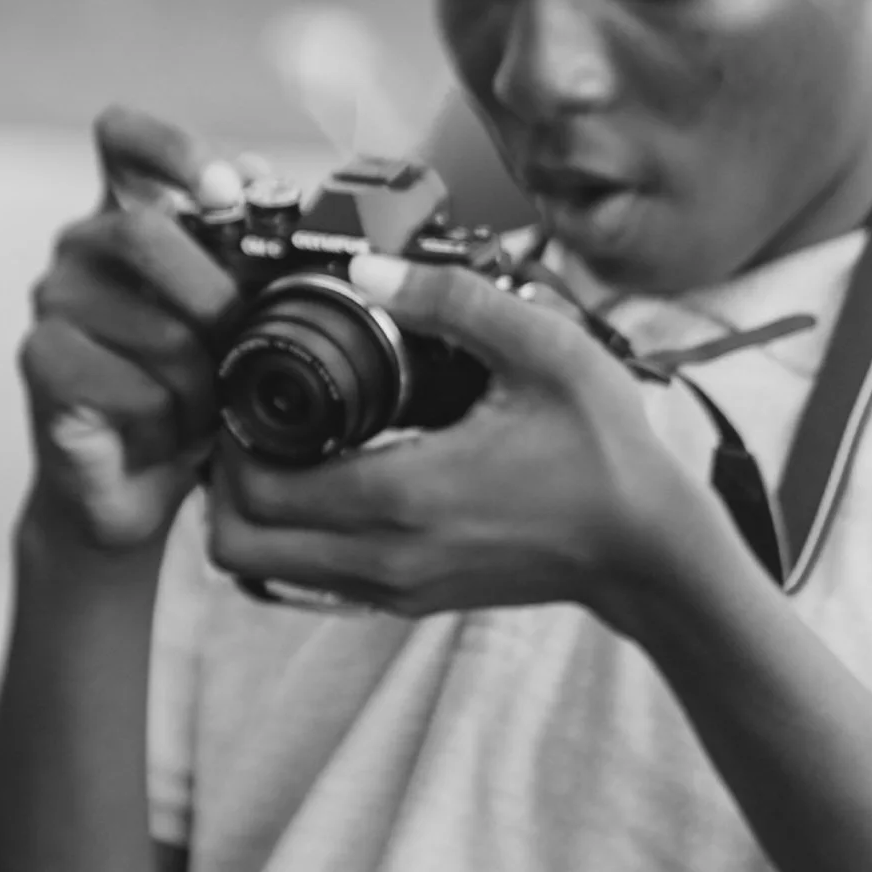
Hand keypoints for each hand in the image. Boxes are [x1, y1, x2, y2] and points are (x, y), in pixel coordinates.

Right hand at [19, 106, 244, 549]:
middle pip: (145, 232)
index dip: (169, 147)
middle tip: (237, 341)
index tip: (222, 186)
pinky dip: (171, 417)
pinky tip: (162, 428)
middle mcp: (80, 245)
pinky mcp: (41, 361)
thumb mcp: (235, 313)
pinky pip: (136, 386)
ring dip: (203, 380)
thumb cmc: (190, 388)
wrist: (136, 482)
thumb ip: (249, 243)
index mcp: (128, 215)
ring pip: (158, 328)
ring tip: (198, 401)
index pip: (123, 138)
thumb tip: (263, 174)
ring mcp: (52, 301)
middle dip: (215, 297)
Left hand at [206, 255, 709, 629]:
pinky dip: (292, 533)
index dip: (228, 436)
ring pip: (264, 567)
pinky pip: (309, 577)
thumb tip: (364, 270)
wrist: (648, 553)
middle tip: (251, 414)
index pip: (254, 489)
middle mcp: (382, 555)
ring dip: (252, 509)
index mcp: (402, 495)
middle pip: (234, 542)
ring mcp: (391, 588)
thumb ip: (451, 302)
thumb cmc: (605, 454)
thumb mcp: (544, 353)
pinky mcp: (407, 600)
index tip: (245, 384)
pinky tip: (330, 474)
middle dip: (222, 476)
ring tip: (286, 442)